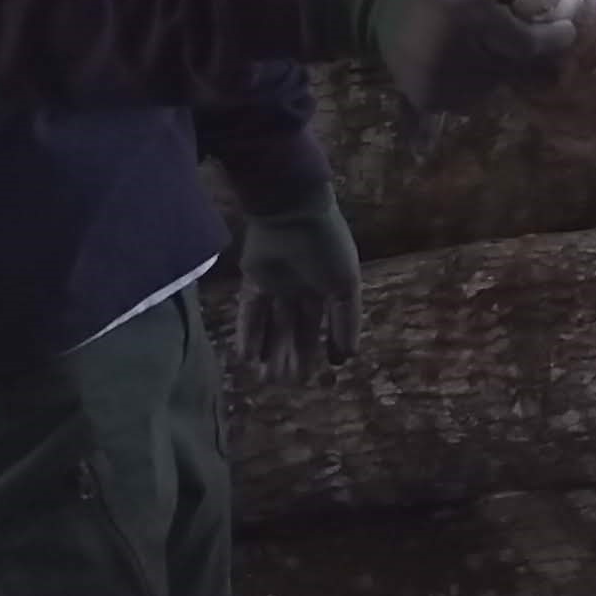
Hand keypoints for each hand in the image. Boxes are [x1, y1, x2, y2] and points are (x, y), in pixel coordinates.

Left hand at [233, 187, 361, 382]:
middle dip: (292, 355)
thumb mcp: (345, 286)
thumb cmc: (327, 246)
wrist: (293, 211)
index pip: (322, 324)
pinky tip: (248, 357)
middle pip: (295, 328)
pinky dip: (249, 334)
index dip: (322, 347)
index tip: (322, 371)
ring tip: (267, 378)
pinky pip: (250, 312)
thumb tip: (347, 357)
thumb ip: (346, 321)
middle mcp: (301, 288)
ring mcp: (276, 284)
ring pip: (272, 324)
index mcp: (327, 287)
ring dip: (270, 350)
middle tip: (287, 384)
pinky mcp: (253, 279)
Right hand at [329, 0, 572, 115]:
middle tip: (527, 35)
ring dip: (500, 68)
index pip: (527, 44)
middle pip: (513, 66)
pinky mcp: (428, 98)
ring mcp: (439, 81)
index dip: (552, 39)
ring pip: (494, 85)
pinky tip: (465, 59)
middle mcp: (454, 53)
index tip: (565, 31)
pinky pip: (471, 99)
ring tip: (486, 43)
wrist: (374, 1)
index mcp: (469, 15)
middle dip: (525, 52)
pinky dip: (476, 83)